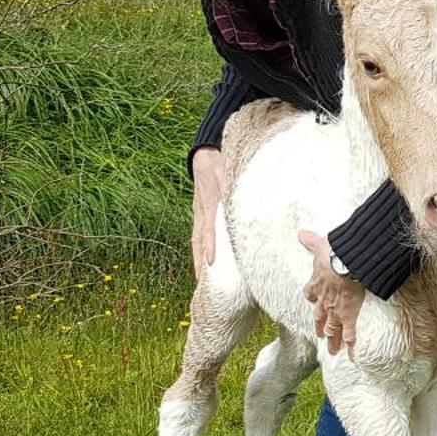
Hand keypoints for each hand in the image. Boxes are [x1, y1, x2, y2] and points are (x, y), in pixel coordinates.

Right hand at [191, 146, 226, 279]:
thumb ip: (232, 184)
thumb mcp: (226, 169)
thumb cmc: (218, 162)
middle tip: (203, 282)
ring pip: (197, 240)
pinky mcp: (200, 212)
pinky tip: (205, 259)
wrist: (204, 153)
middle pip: (199, 241)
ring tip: (201, 278)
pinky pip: (198, 234)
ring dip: (198, 259)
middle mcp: (202, 212)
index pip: (209, 229)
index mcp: (209, 204)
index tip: (212, 261)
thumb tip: (240, 197)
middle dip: (200, 261)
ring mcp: (199, 213)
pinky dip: (200, 248)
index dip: (210, 246)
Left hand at [299, 230, 364, 354]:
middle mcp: (324, 301)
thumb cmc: (335, 254)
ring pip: (333, 330)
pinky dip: (351, 347)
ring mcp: (336, 311)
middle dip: (320, 327)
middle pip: (320, 318)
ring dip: (332, 341)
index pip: (311, 293)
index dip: (312, 296)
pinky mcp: (349, 316)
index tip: (313, 299)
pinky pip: (350, 335)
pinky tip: (353, 358)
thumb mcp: (321, 246)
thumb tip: (301, 233)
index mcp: (317, 284)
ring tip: (332, 352)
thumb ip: (312, 241)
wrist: (346, 264)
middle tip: (320, 336)